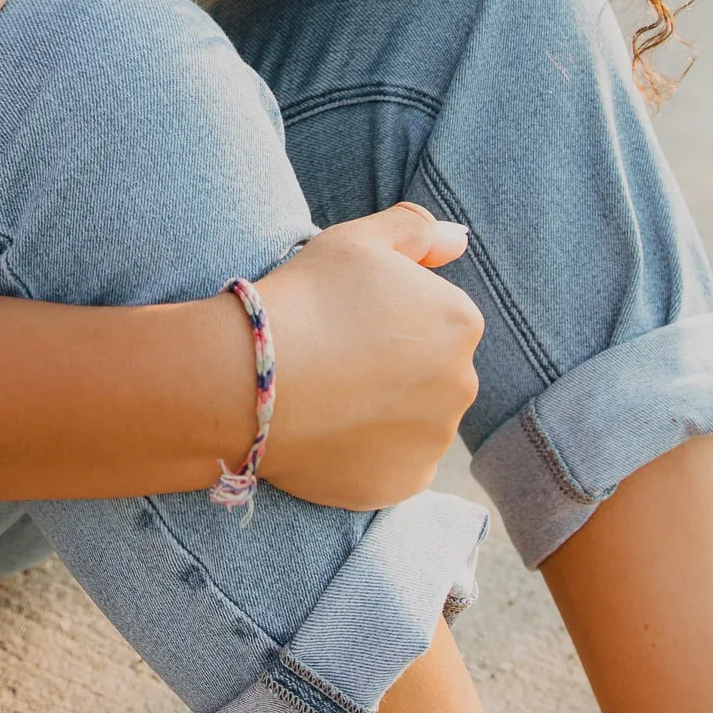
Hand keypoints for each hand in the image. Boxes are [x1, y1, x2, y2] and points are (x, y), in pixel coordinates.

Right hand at [253, 203, 482, 508]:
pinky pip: (392, 463)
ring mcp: (435, 439)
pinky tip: (328, 430)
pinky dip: (367, 451)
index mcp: (459, 320)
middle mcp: (463, 383)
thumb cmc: (305, 298)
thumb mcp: (357, 240)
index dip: (386, 315)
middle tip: (334, 356)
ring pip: (413, 419)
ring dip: (382, 410)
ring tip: (326, 394)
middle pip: (431, 370)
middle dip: (394, 366)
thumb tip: (460, 239)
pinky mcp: (405, 483)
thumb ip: (416, 229)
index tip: (345, 318)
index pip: (435, 316)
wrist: (249, 378)